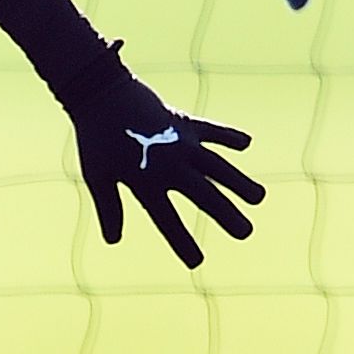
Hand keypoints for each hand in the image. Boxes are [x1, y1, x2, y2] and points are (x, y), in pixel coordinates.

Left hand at [61, 67, 262, 265]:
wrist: (100, 91)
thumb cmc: (95, 137)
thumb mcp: (97, 176)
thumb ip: (109, 207)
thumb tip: (114, 240)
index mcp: (145, 181)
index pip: (167, 220)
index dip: (182, 243)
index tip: (196, 263)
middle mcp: (169, 164)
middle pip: (204, 194)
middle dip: (226, 214)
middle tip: (245, 232)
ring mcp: (181, 143)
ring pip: (217, 166)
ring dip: (238, 182)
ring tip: (259, 197)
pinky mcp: (185, 123)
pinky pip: (212, 131)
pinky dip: (228, 136)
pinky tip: (246, 144)